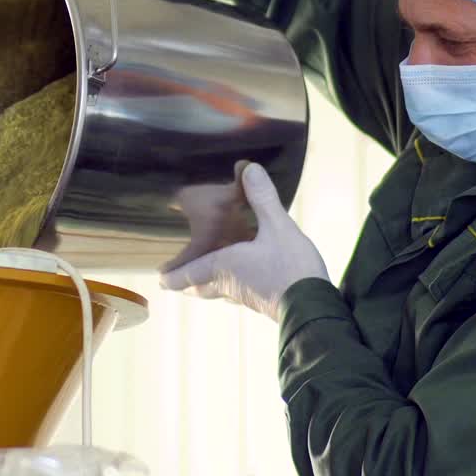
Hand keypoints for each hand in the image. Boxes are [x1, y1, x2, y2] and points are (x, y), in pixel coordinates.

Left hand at [160, 163, 328, 319]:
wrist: (314, 307)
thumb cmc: (289, 267)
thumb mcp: (277, 226)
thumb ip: (262, 198)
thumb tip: (248, 169)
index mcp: (225, 266)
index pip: (190, 273)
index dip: (174, 276)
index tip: (160, 280)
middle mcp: (231, 285)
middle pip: (202, 288)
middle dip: (189, 283)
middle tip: (178, 281)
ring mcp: (248, 298)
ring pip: (221, 293)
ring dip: (210, 286)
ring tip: (207, 279)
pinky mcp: (265, 303)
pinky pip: (241, 295)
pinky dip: (233, 288)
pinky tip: (246, 281)